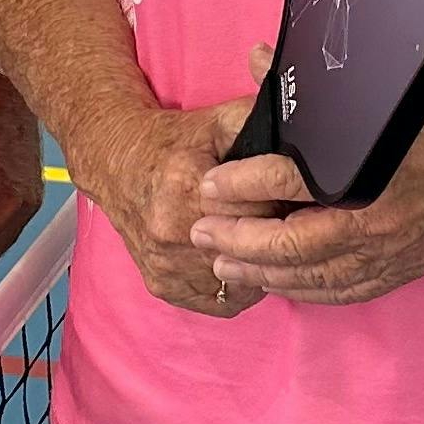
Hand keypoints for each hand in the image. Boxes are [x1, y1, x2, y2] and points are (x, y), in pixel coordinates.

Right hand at [80, 94, 271, 316]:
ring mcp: (167, 265)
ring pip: (240, 283)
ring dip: (258, 267)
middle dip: (275, 238)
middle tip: (282, 223)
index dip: (286, 203)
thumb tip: (305, 136)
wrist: (118, 165)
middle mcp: (174, 232)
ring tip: (262, 242)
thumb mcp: (219, 121)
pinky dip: (237, 288)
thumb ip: (263, 124)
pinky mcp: (163, 286)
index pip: (263, 210)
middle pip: (252, 250)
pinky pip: (220, 302)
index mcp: (188, 187)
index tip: (292, 198)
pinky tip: (241, 264)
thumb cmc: (173, 143)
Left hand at [186, 67, 423, 309]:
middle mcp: (383, 219)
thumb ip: (313, 85)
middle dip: (240, 242)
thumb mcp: (380, 90)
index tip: (209, 185)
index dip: (244, 185)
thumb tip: (255, 59)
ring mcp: (396, 251)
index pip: (292, 182)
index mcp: (373, 169)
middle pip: (295, 243)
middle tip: (202, 234)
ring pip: (315, 277)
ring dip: (264, 274)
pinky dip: (305, 291)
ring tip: (224, 265)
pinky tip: (277, 284)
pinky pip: (345, 291)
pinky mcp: (405, 267)